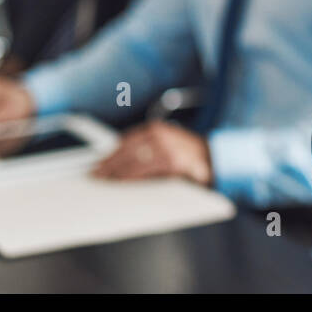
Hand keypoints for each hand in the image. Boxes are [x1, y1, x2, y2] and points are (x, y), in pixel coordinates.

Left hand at [92, 120, 212, 184]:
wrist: (215, 158)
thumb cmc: (187, 155)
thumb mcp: (166, 144)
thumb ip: (147, 148)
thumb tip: (119, 162)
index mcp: (157, 129)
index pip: (126, 142)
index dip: (110, 154)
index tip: (97, 164)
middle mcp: (161, 136)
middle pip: (126, 151)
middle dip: (109, 164)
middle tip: (95, 175)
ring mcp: (168, 149)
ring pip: (134, 161)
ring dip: (117, 172)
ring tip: (105, 181)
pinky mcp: (174, 163)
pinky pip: (148, 171)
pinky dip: (133, 177)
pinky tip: (124, 182)